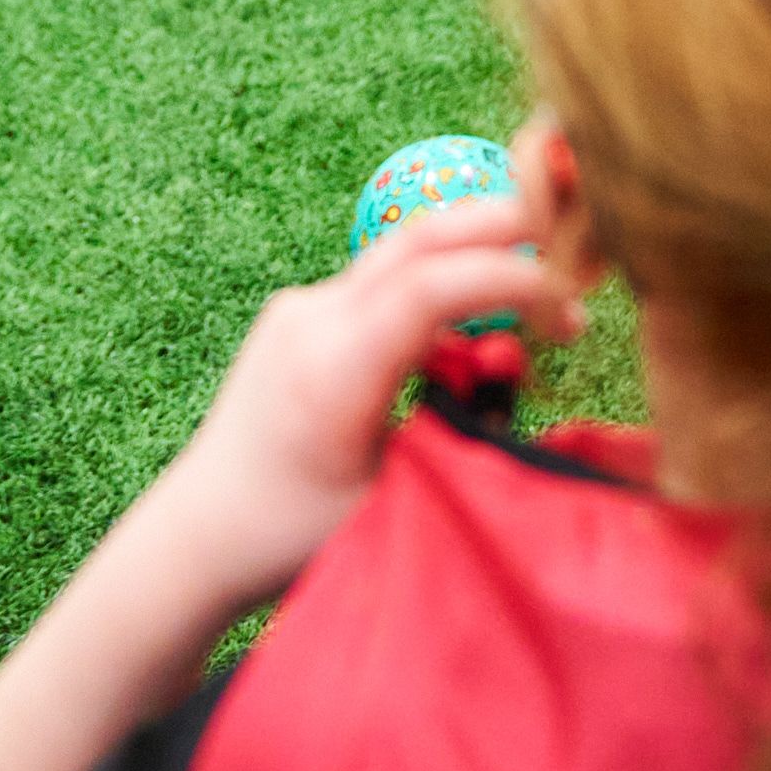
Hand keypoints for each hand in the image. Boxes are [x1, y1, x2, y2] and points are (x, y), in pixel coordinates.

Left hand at [0, 199, 579, 770]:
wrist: (200, 532)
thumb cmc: (293, 537)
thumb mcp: (394, 500)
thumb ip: (456, 434)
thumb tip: (513, 370)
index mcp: (332, 370)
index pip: (430, 287)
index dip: (509, 283)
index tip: (568, 310)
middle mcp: (311, 321)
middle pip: (416, 242)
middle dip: (500, 232)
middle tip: (570, 250)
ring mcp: (301, 311)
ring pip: (404, 263)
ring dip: (472, 278)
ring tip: (530, 340)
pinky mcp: (301, 317)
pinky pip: (383, 291)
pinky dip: (436, 307)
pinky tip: (463, 362)